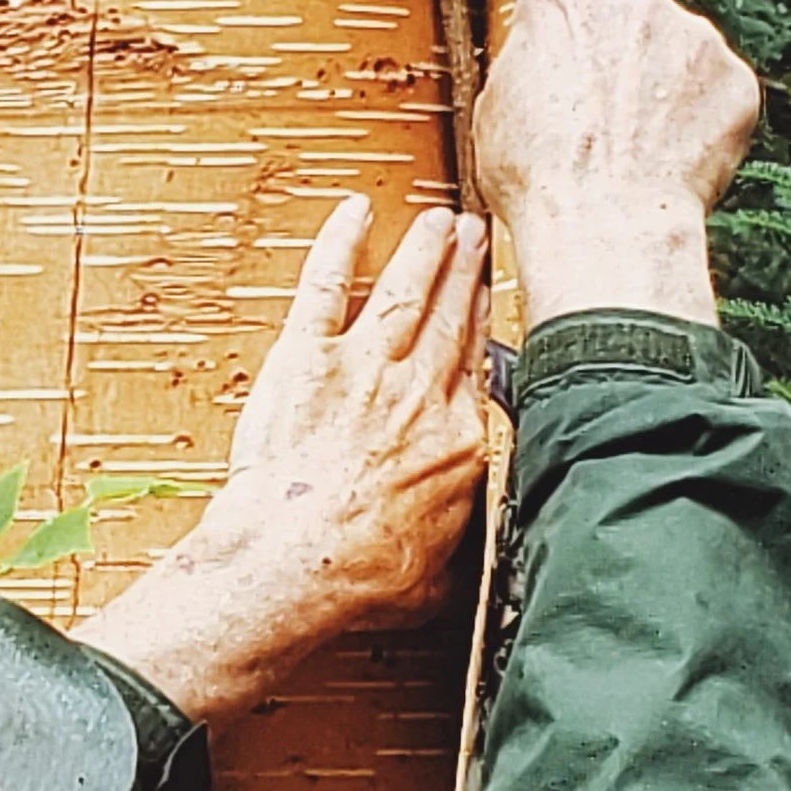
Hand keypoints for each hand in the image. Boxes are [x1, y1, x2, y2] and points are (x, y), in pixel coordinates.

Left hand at [78, 198, 488, 728]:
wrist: (299, 562)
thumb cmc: (362, 577)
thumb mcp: (443, 573)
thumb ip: (464, 544)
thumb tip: (481, 560)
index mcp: (458, 441)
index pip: (480, 365)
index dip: (486, 322)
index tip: (491, 296)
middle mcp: (419, 394)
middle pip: (452, 318)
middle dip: (467, 270)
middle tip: (478, 234)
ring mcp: (364, 369)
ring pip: (404, 292)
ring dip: (425, 250)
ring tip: (440, 220)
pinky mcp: (306, 359)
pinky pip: (325, 286)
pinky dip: (339, 244)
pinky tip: (354, 213)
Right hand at [473, 0, 759, 333]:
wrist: (607, 227)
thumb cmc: (540, 181)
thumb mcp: (494, 112)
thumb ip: (524, 61)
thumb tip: (538, 55)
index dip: (547, 16)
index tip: (552, 44)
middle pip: (621, 4)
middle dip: (611, 42)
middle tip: (598, 106)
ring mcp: (692, 35)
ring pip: (675, 41)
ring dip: (660, 74)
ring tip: (637, 139)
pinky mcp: (734, 77)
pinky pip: (715, 85)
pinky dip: (701, 112)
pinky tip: (673, 153)